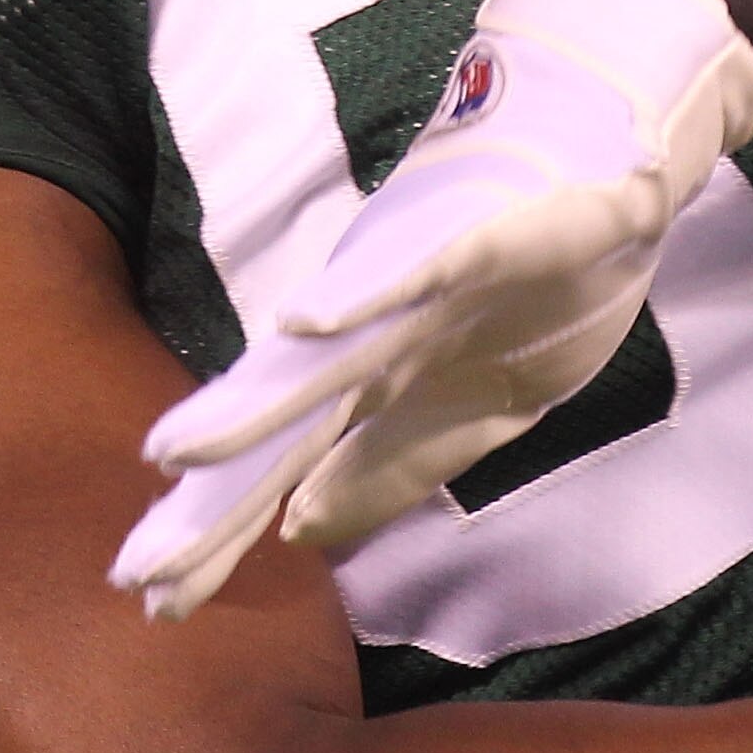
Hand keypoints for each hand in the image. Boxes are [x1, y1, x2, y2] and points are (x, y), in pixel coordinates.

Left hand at [112, 0, 752, 620]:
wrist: (615, 147)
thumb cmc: (546, 274)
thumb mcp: (485, 403)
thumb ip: (397, 460)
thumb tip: (298, 532)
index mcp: (379, 375)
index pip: (285, 466)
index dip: (225, 531)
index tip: (152, 604)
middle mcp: (377, 330)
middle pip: (283, 424)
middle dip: (217, 497)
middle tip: (136, 573)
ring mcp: (420, 281)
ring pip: (326, 354)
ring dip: (257, 404)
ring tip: (178, 455)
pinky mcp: (480, 234)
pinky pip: (419, 270)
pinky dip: (365, 297)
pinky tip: (307, 325)